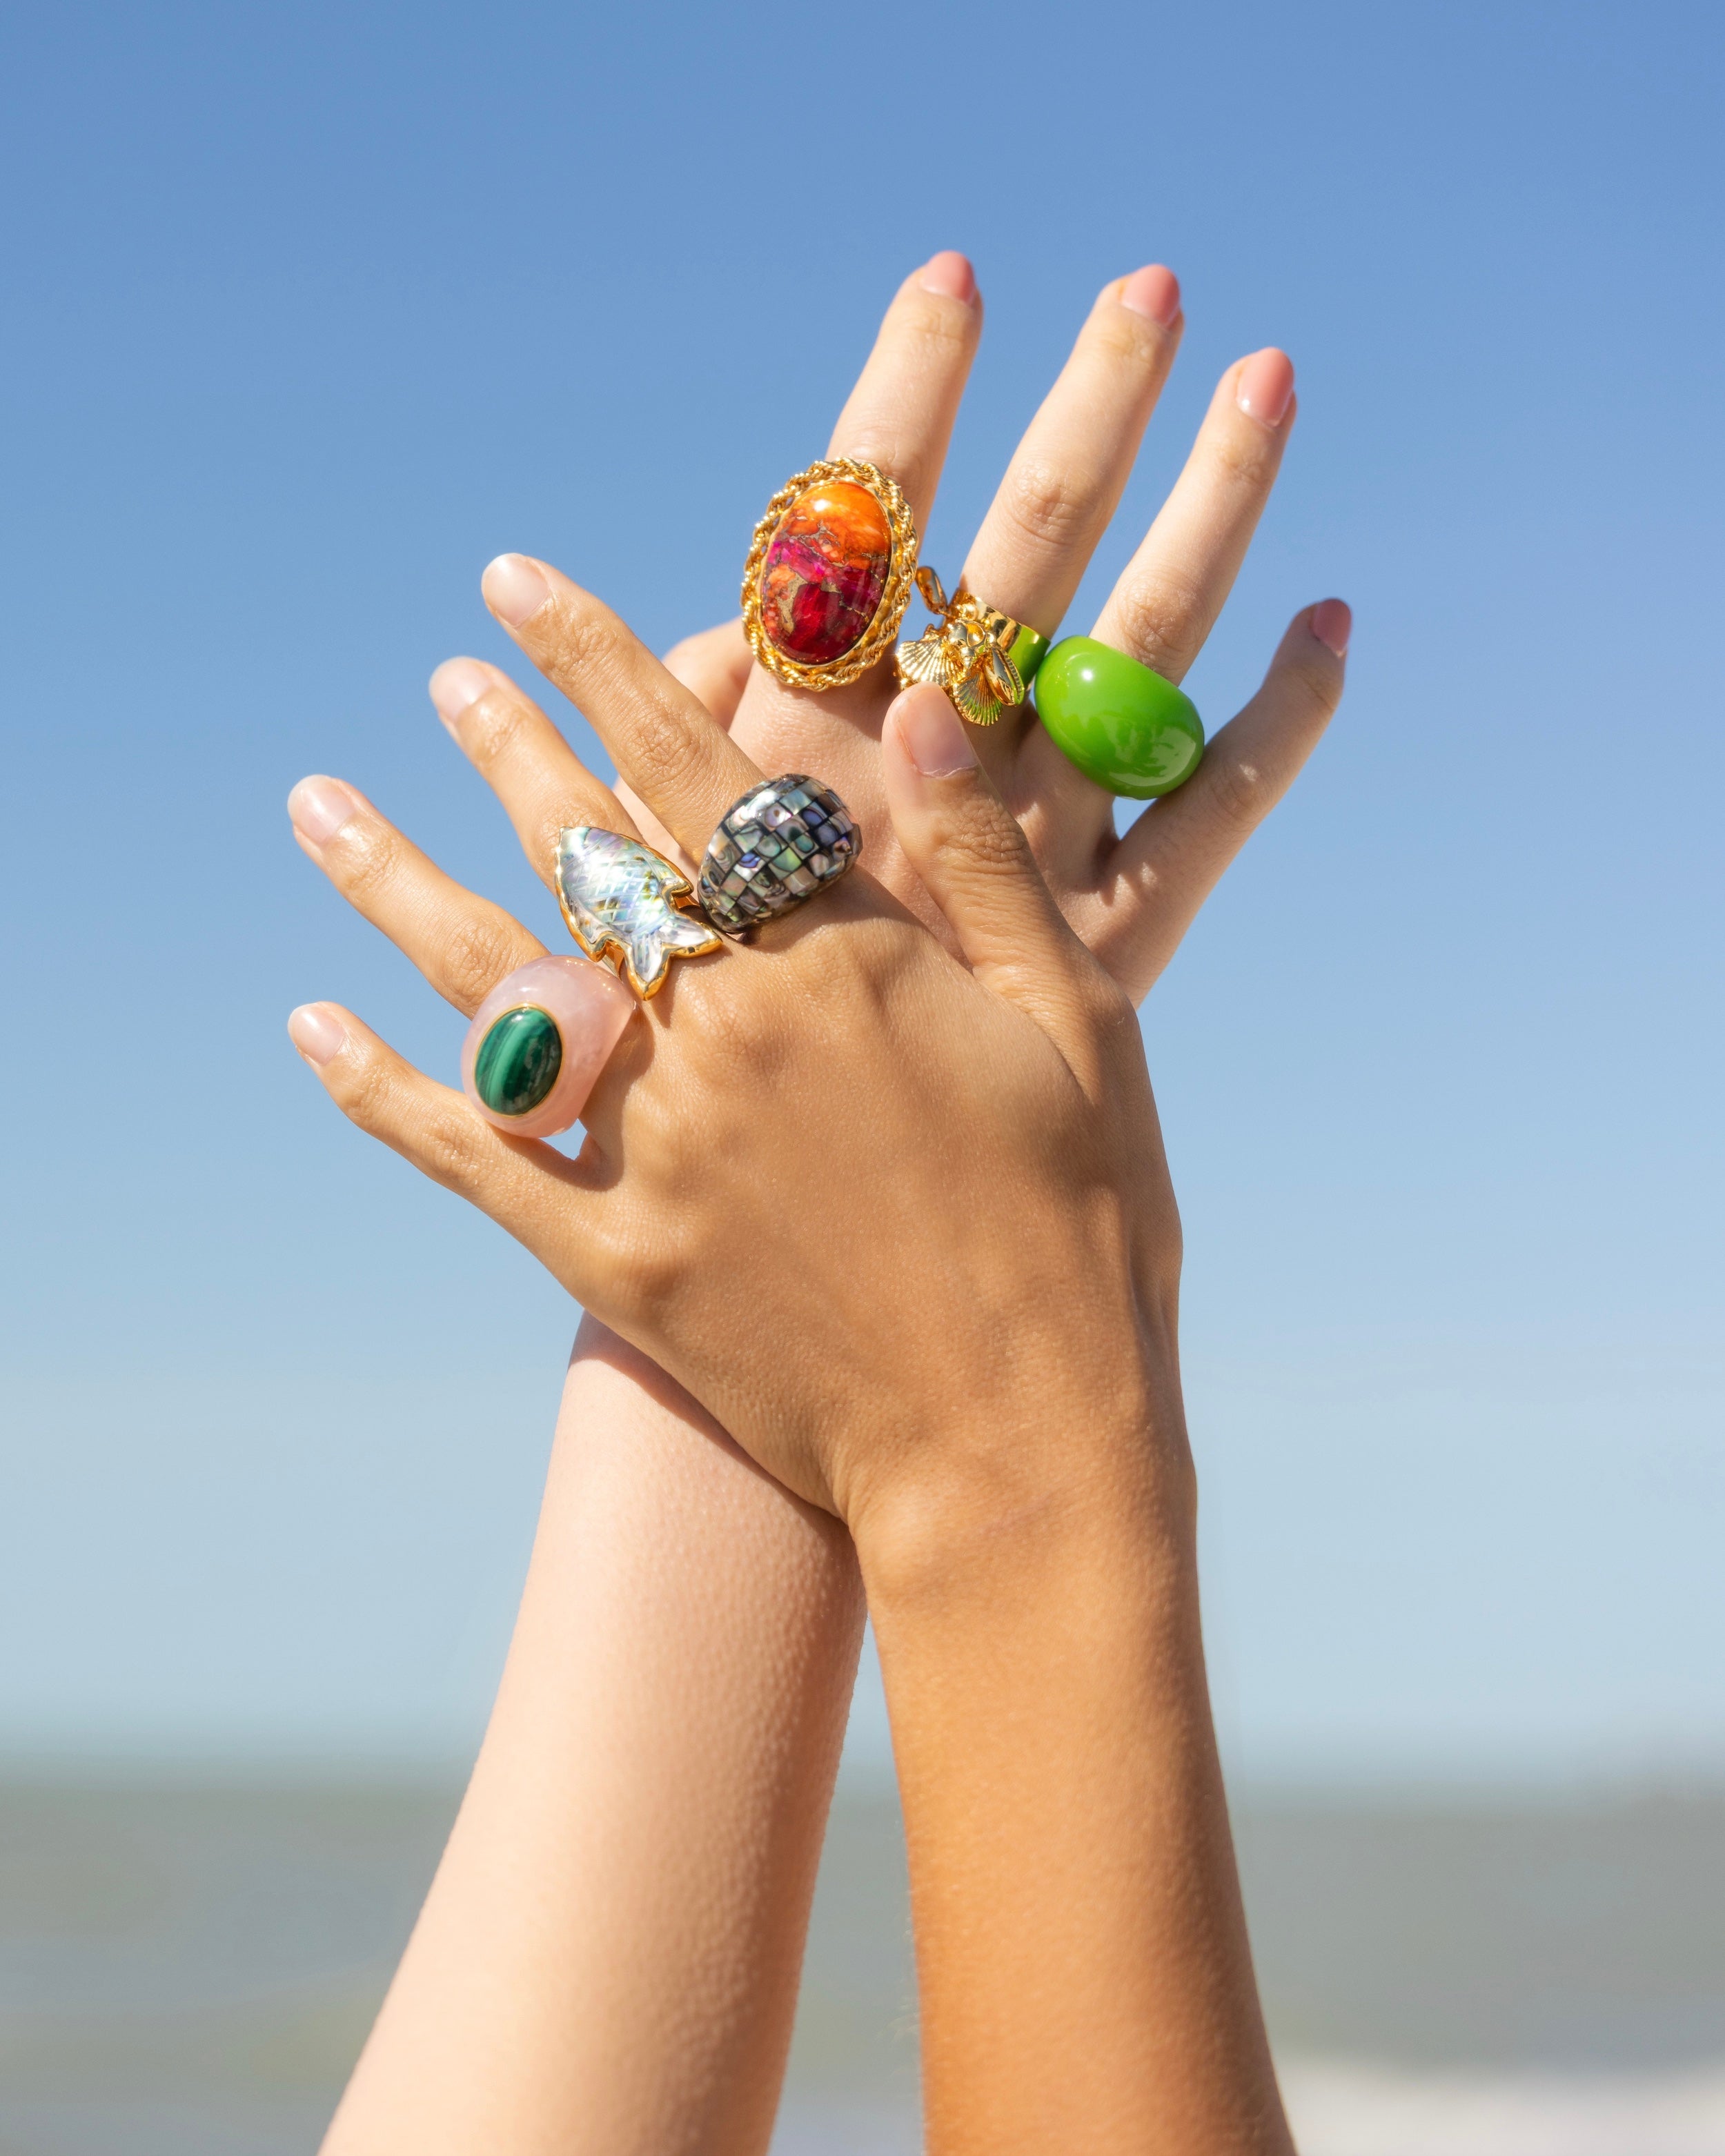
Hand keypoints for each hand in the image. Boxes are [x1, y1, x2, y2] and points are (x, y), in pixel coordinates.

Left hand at [290, 578, 1183, 1537]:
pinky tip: (310, 1028)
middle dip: (505, 747)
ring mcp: (656, 1146)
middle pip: (580, 853)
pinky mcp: (616, 1259)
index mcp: (841, 960)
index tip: (520, 585)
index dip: (599, 662)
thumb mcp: (1076, 1023)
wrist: (1022, 1448)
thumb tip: (918, 701)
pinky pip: (470, 1159)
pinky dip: (381, 1093)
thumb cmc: (1082, 1229)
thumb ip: (981, 860)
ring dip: (394, 880)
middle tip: (445, 677)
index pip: (689, 769)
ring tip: (317, 803)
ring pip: (491, 981)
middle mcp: (727, 1030)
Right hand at [653, 255, 1348, 1001]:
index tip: (953, 277)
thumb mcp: (627, 880)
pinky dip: (1282, 720)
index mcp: (798, 745)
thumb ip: (672, 748)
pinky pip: (1217, 816)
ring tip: (1273, 379)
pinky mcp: (1110, 946)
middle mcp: (931, 778)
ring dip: (1211, 509)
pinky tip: (1337, 622)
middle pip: (1026, 554)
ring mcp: (1035, 853)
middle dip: (1087, 412)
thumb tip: (729, 634)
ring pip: (1142, 649)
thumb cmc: (678, 1057)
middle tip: (1155, 287)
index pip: (855, 531)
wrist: (770, 1244)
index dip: (905, 395)